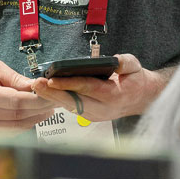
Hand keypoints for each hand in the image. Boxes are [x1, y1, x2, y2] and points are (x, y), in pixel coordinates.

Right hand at [0, 59, 55, 129]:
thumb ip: (15, 78)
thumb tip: (36, 85)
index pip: (15, 102)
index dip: (37, 100)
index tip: (51, 95)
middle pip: (17, 116)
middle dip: (40, 109)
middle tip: (55, 101)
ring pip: (14, 127)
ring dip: (35, 119)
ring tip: (48, 109)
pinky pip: (7, 132)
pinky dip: (23, 125)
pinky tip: (33, 116)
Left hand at [31, 54, 164, 121]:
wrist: (142, 98)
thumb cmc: (136, 80)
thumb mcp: (135, 66)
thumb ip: (125, 62)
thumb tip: (114, 61)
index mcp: (114, 95)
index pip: (88, 88)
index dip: (69, 84)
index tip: (53, 79)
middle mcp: (104, 109)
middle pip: (74, 101)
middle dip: (53, 92)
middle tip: (37, 84)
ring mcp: (96, 115)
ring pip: (70, 106)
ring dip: (53, 97)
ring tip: (38, 87)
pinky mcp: (90, 117)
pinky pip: (72, 108)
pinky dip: (59, 100)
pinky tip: (48, 92)